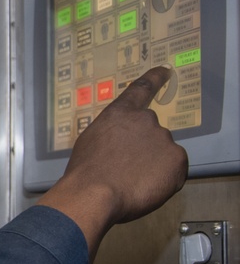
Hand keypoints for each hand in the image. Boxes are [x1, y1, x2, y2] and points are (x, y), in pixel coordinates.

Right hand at [38, 65, 187, 259]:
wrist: (94, 193)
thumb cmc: (85, 171)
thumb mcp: (90, 143)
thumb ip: (111, 135)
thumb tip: (120, 144)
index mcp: (120, 114)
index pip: (141, 89)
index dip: (155, 78)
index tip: (166, 70)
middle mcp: (146, 120)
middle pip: (151, 132)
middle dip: (144, 148)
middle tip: (128, 169)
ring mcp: (163, 138)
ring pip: (163, 153)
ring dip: (153, 164)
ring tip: (133, 182)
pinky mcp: (177, 159)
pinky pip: (174, 169)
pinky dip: (164, 178)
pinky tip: (146, 187)